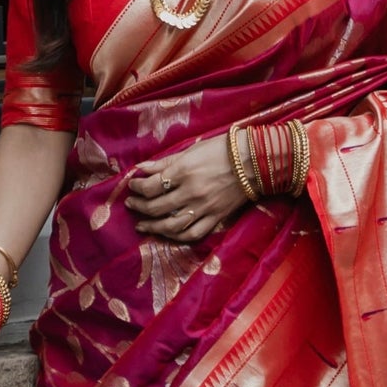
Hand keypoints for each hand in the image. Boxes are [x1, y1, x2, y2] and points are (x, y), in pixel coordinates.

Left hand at [125, 133, 248, 243]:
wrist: (254, 162)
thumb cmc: (221, 150)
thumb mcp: (191, 151)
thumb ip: (165, 162)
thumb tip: (140, 169)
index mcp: (184, 171)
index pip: (151, 186)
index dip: (137, 188)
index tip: (132, 186)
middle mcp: (192, 192)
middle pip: (156, 207)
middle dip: (139, 206)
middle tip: (132, 204)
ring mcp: (204, 208)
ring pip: (171, 225)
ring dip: (152, 226)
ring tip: (141, 224)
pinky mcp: (215, 218)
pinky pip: (192, 234)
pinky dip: (176, 236)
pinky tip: (166, 232)